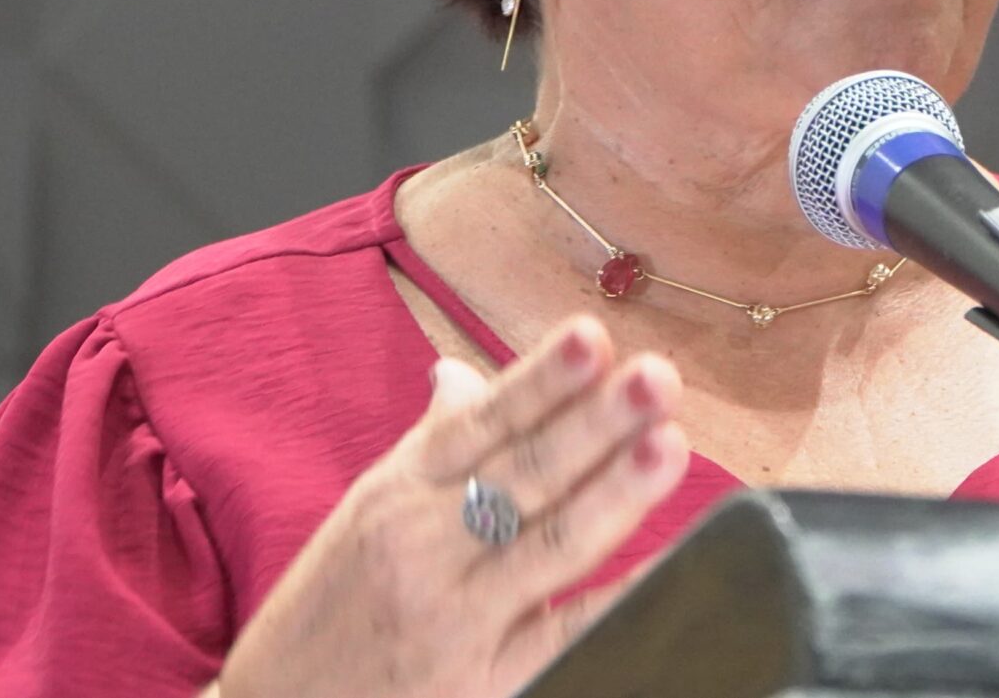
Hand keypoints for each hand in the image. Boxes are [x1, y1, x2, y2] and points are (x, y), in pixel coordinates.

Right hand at [212, 316, 689, 697]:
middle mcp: (425, 546)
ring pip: (547, 544)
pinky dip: (617, 602)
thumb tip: (462, 374)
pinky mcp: (483, 686)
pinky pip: (564, 639)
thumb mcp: (368, 512)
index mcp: (401, 490)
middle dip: (595, 421)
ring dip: (614, 492)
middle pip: (523, 473)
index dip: (539, 380)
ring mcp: (456, 617)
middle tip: (656, 377)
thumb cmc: (331, 609)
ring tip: (666, 445)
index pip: (482, 423)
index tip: (591, 336)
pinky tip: (667, 570)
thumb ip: (432, 445)